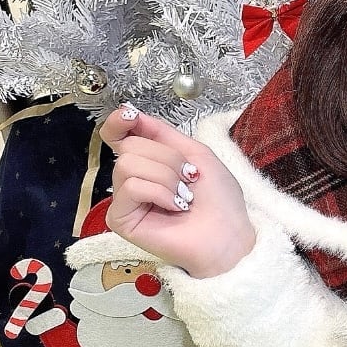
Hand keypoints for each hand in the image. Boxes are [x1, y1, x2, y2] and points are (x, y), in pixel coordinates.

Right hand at [98, 105, 255, 277]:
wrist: (228, 234)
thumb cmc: (219, 200)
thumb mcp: (195, 153)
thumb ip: (161, 132)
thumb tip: (130, 112)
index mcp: (150, 161)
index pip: (118, 134)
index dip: (119, 121)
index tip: (130, 116)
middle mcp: (134, 179)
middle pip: (129, 146)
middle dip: (167, 158)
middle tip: (187, 178)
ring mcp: (126, 200)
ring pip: (128, 164)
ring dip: (166, 176)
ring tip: (182, 195)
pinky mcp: (120, 219)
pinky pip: (131, 187)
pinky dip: (160, 193)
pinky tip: (174, 207)